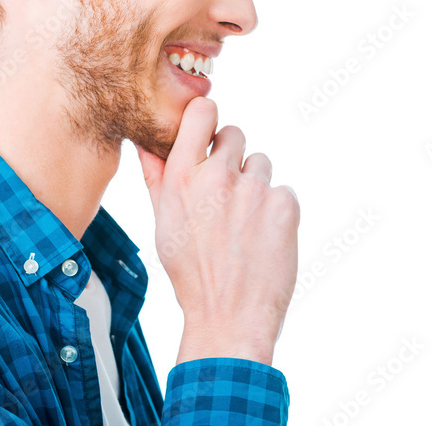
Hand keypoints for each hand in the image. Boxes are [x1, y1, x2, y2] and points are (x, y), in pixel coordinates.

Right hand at [135, 96, 299, 365]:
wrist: (229, 318)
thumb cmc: (191, 272)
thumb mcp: (163, 222)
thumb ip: (157, 176)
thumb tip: (147, 141)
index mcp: (182, 178)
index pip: (202, 112)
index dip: (207, 118)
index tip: (208, 134)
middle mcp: (218, 177)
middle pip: (235, 135)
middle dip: (232, 158)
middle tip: (226, 197)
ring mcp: (254, 189)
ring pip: (261, 165)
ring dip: (255, 186)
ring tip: (243, 225)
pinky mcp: (285, 204)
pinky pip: (283, 191)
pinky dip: (276, 210)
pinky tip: (263, 237)